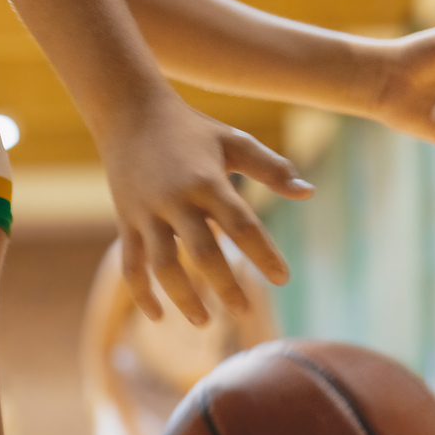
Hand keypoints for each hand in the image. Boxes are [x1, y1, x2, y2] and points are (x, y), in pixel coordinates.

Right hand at [99, 93, 312, 325]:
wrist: (129, 112)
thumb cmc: (191, 128)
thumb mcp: (234, 140)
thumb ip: (272, 168)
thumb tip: (308, 194)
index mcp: (208, 181)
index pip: (241, 225)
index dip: (263, 254)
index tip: (282, 278)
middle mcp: (176, 200)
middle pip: (203, 253)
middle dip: (225, 286)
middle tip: (245, 311)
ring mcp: (147, 214)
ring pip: (163, 266)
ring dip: (183, 298)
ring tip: (203, 322)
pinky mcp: (126, 222)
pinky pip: (132, 265)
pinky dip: (142, 293)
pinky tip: (157, 317)